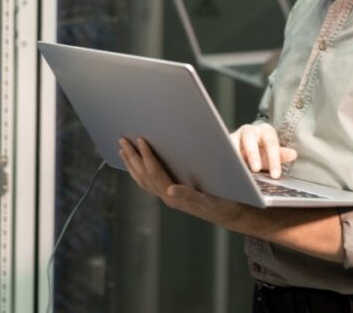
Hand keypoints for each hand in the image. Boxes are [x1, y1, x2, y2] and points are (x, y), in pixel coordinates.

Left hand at [118, 137, 238, 220]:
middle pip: (143, 175)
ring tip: (123, 149)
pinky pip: (147, 182)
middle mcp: (167, 197)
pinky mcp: (169, 195)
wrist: (229, 213)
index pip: (155, 172)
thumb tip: (170, 190)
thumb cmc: (222, 202)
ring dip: (131, 163)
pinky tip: (135, 163)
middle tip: (122, 140)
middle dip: (133, 157)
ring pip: (142, 179)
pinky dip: (137, 171)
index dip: (147, 155)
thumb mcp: (209, 200)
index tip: (140, 139)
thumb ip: (188, 195)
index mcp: (174, 196)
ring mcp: (166, 196)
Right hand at [229, 123, 296, 178]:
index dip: (274, 159)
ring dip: (235, 155)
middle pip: (250, 138)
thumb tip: (293, 154)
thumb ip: (281, 154)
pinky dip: (226, 158)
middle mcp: (249, 130)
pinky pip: (224, 149)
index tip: (275, 175)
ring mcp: (235, 136)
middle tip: (256, 169)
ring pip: (233, 142)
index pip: (271, 143)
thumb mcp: (272, 152)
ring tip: (238, 169)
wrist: (248, 145)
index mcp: (265, 131)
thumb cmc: (262, 149)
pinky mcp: (225, 143)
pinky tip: (228, 168)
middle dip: (253, 154)